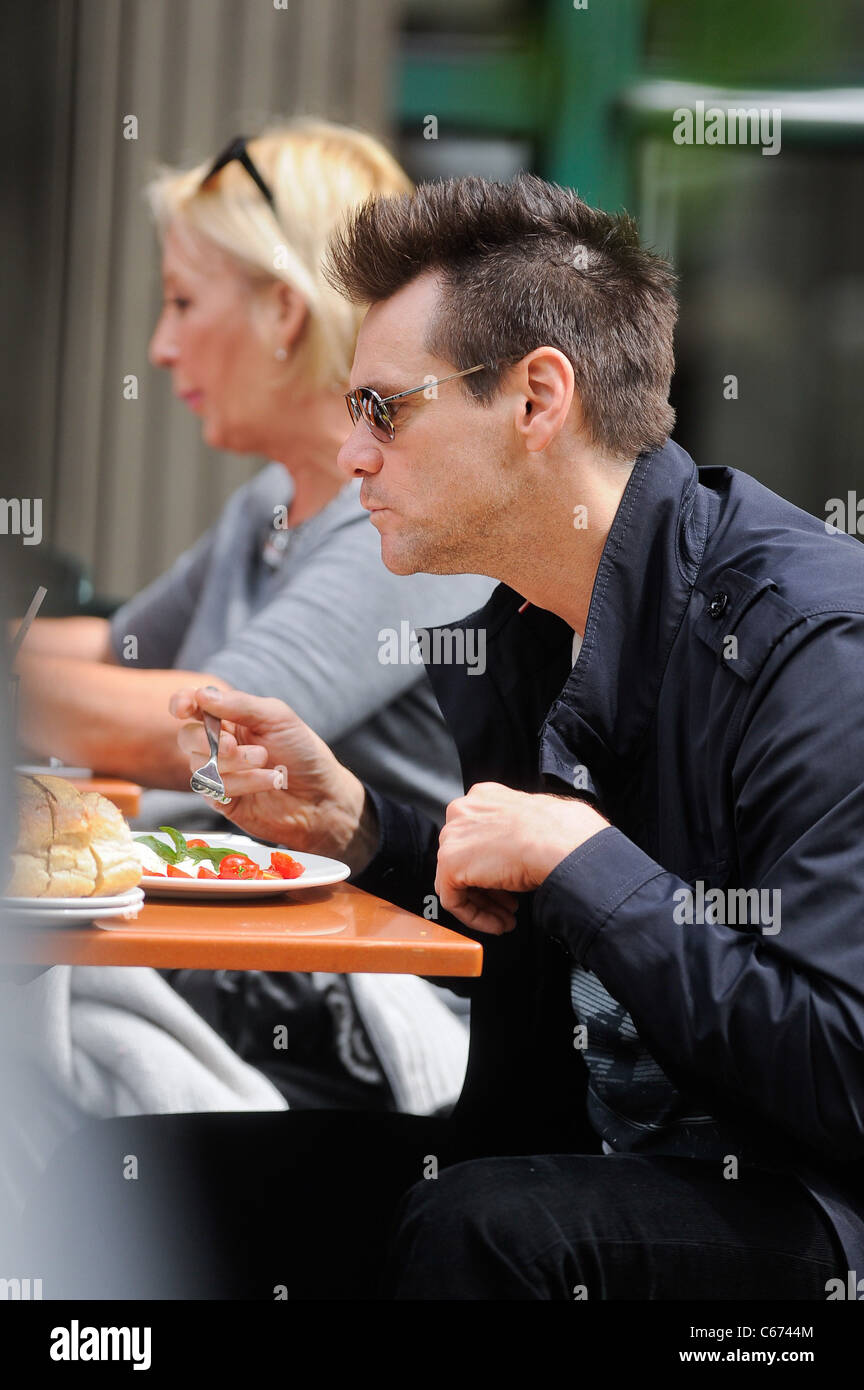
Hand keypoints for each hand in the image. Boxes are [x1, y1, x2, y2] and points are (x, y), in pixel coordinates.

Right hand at [170, 686, 375, 869]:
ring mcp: (219, 773)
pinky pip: (214, 789)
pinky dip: (243, 783)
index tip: (184, 708)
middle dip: (208, 740)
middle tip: (235, 745)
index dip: (182, 703)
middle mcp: (220, 744)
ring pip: (199, 764)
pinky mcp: (222, 800)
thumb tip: (202, 694)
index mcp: (230, 718)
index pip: (193, 706)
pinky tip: (269, 781)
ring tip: (268, 763)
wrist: (321, 797)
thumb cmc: (303, 753)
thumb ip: (240, 705)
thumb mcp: (277, 718)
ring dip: (235, 764)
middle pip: (187, 736)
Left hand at [435, 782, 609, 933]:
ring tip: (507, 919)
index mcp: (485, 796)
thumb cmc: (562, 833)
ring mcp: (453, 835)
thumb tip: (522, 850)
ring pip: (457, 879)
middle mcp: (463, 811)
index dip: (494, 865)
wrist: (561, 843)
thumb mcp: (537, 823)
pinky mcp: (449, 862)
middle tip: (509, 905)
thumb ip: (517, 833)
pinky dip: (474, 916)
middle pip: (466, 858)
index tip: (510, 884)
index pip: (477, 837)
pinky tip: (497, 923)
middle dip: (489, 888)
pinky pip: (453, 898)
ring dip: (484, 905)